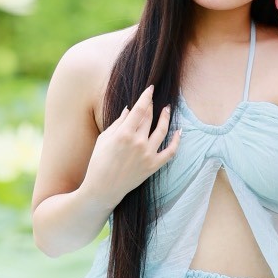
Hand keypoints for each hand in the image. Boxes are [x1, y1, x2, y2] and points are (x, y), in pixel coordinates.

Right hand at [83, 84, 179, 205]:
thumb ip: (118, 123)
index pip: (139, 109)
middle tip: (152, 100)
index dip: (146, 96)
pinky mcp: (153, 166)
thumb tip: (129, 109)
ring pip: (162, 131)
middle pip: (149, 118)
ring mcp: (148, 154)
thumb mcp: (104, 139)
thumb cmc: (98, 162)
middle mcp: (138, 142)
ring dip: (166, 117)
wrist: (103, 189)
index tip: (150, 88)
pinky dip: (176, 141)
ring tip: (167, 109)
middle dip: (151, 106)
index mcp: (124, 134)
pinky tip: (179, 132)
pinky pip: (170, 152)